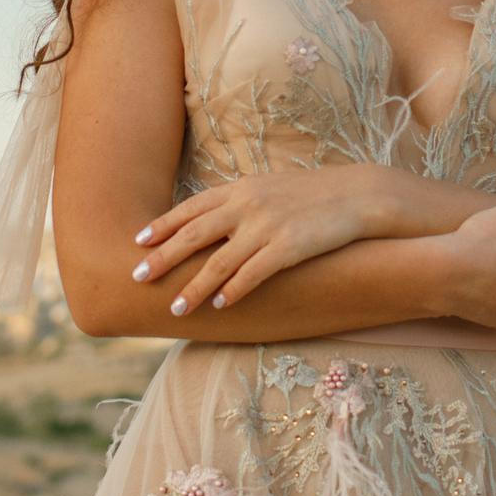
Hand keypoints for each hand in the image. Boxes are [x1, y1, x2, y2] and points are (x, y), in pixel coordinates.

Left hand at [129, 166, 388, 317]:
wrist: (357, 195)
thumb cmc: (311, 195)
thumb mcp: (268, 187)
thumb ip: (237, 202)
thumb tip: (207, 221)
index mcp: (240, 188)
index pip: (190, 208)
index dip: (162, 226)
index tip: (137, 242)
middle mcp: (248, 204)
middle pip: (194, 235)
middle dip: (163, 258)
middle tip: (137, 278)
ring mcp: (267, 225)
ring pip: (219, 261)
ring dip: (194, 287)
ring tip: (175, 308)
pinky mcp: (289, 247)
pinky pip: (253, 274)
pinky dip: (233, 290)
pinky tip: (220, 305)